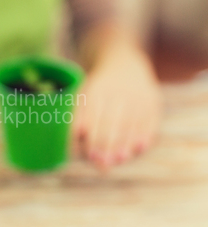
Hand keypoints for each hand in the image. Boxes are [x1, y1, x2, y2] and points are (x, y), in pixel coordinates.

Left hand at [73, 40, 161, 171]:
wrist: (123, 62)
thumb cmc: (97, 89)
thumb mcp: (84, 96)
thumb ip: (78, 120)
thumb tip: (73, 147)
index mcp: (97, 91)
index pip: (94, 117)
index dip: (92, 137)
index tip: (90, 156)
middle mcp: (118, 91)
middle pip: (113, 122)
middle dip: (108, 145)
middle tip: (102, 164)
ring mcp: (137, 95)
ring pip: (132, 123)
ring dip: (126, 143)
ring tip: (119, 160)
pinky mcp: (153, 100)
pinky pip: (150, 119)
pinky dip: (145, 135)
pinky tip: (139, 148)